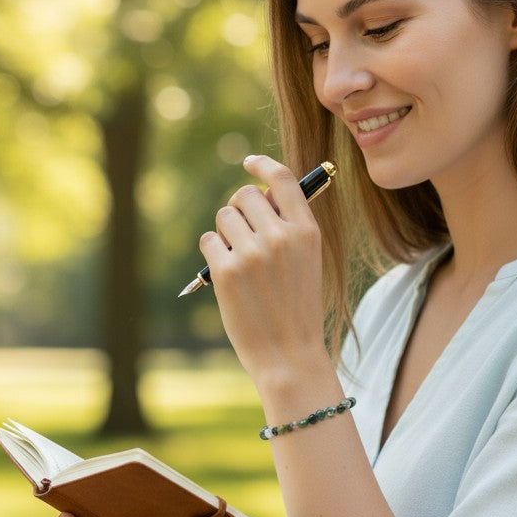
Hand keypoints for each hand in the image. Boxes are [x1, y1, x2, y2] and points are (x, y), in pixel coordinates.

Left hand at [199, 155, 328, 383]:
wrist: (289, 353)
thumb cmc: (296, 307)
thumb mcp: (307, 261)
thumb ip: (288, 226)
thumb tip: (258, 195)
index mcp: (306, 231)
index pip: (282, 179)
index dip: (262, 165)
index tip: (249, 163)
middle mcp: (280, 236)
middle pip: (244, 195)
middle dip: (238, 207)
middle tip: (239, 229)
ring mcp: (252, 253)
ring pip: (224, 216)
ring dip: (224, 232)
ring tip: (237, 259)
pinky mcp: (227, 270)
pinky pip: (208, 240)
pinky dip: (212, 252)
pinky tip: (226, 274)